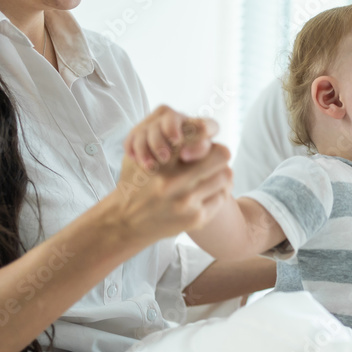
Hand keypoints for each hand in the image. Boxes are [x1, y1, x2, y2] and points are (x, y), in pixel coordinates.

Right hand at [109, 115, 232, 244]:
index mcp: (161, 160)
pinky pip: (222, 197)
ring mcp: (186, 201)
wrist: (125, 221)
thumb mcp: (141, 153)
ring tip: (210, 174)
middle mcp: (174, 180)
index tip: (204, 138)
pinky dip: (218, 192)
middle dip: (217, 153)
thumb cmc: (137, 181)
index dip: (205, 133)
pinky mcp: (195, 218)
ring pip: (226, 175)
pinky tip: (207, 191)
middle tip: (213, 157)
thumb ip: (166, 139)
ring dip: (220, 173)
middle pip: (221, 154)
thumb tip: (203, 130)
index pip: (200, 134)